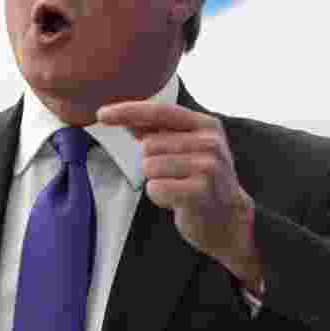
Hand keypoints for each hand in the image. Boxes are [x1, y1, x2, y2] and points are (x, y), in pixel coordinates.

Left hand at [97, 101, 262, 293]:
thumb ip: (157, 131)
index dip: (128, 110)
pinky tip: (178, 201)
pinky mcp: (201, 191)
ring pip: (150, 166)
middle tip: (175, 176)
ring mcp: (208, 166)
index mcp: (205, 124)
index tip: (101, 114)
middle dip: (152, 162)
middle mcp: (210, 141)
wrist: (228, 220)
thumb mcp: (185, 148)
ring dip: (156, 180)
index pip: (159, 111)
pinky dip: (159, 196)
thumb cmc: (201, 180)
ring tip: (178, 187)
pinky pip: (155, 188)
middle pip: (149, 145)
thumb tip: (124, 117)